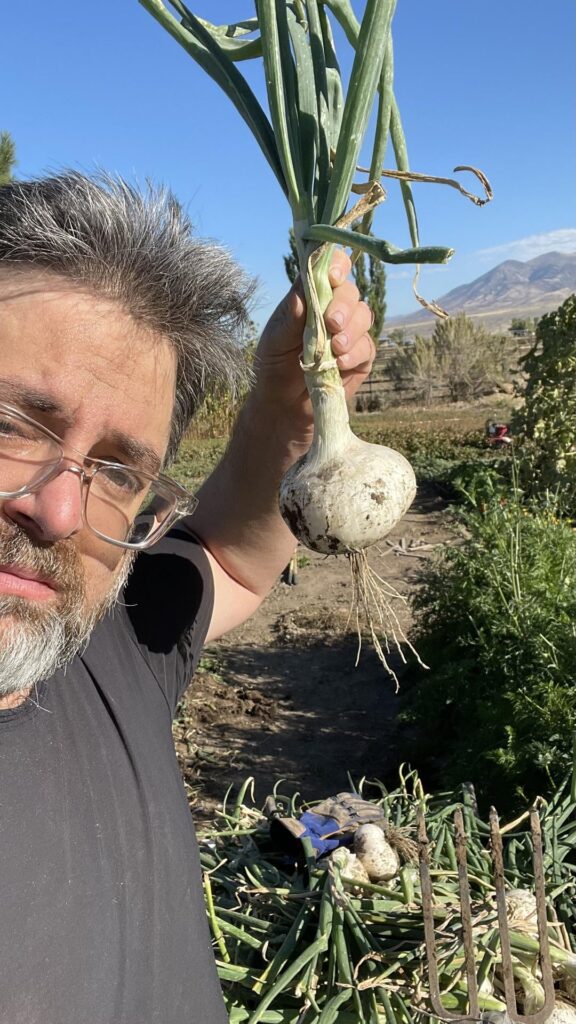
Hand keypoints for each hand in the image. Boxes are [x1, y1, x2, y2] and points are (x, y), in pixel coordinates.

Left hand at [253, 248, 374, 432]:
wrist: (283, 403)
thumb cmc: (275, 364)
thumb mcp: (275, 339)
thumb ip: (290, 315)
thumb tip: (303, 288)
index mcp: (312, 297)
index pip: (330, 268)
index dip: (336, 266)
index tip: (332, 277)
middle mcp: (334, 309)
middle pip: (350, 292)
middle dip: (343, 305)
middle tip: (332, 322)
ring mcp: (350, 332)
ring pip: (364, 317)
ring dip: (351, 330)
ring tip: (335, 348)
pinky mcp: (360, 357)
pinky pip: (367, 347)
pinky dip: (355, 353)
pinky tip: (339, 364)